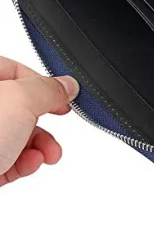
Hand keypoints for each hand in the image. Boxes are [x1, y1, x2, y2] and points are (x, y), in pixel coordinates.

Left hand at [0, 56, 78, 187]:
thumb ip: (48, 89)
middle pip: (18, 106)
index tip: (64, 98)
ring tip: (47, 155)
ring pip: (13, 135)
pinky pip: (5, 159)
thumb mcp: (21, 100)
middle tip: (58, 126)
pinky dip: (22, 163)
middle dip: (44, 121)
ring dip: (37, 145)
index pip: (17, 71)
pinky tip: (29, 165)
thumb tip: (66, 86)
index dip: (45, 84)